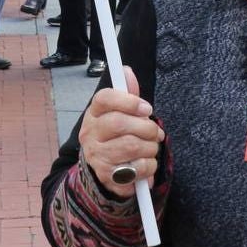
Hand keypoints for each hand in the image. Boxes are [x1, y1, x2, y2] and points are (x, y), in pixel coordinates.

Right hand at [79, 67, 163, 197]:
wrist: (104, 169)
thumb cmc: (116, 135)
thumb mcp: (120, 112)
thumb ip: (127, 93)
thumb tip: (126, 70)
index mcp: (94, 113)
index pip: (105, 99)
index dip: (129, 101)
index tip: (147, 108)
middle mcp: (90, 134)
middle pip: (119, 123)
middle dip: (146, 127)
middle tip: (156, 132)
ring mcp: (96, 156)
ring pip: (131, 146)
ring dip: (150, 147)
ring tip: (151, 147)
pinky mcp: (106, 176)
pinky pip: (135, 169)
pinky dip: (148, 166)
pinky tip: (146, 163)